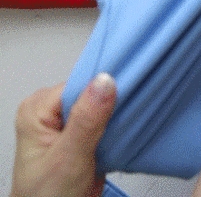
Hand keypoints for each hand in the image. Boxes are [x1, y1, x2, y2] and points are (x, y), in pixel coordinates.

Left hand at [10, 73, 115, 196]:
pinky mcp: (81, 137)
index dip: (101, 92)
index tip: (122, 97)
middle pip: (91, 94)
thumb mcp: (68, 158)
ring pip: (100, 107)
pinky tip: (118, 137)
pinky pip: (104, 122)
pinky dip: (114, 129)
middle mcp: (50, 113)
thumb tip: (104, 81)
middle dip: (109, 107)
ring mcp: (66, 125)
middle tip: (119, 123)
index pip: (78, 84)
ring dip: (114, 119)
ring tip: (117, 132)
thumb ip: (86, 120)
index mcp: (37, 109)